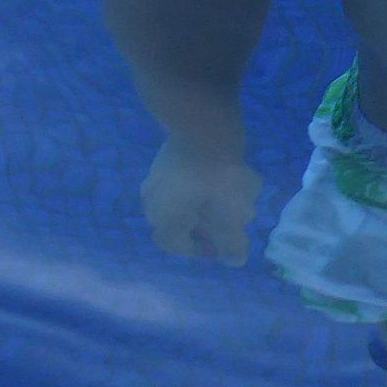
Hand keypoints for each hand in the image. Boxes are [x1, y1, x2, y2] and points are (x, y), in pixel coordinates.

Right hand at [141, 144, 261, 261]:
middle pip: (179, 222)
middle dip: (205, 224)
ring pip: (182, 199)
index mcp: (164, 220)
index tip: (221, 243)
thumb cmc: (216, 179)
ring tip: (230, 194)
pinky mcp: (165, 156)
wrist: (203, 125)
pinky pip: (183, 180)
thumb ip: (231, 242)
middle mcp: (152, 201)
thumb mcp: (230, 216)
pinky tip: (221, 174)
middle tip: (228, 219)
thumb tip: (234, 261)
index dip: (199, 249)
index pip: (177, 245)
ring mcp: (155, 176)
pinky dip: (201, 183)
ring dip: (205, 202)